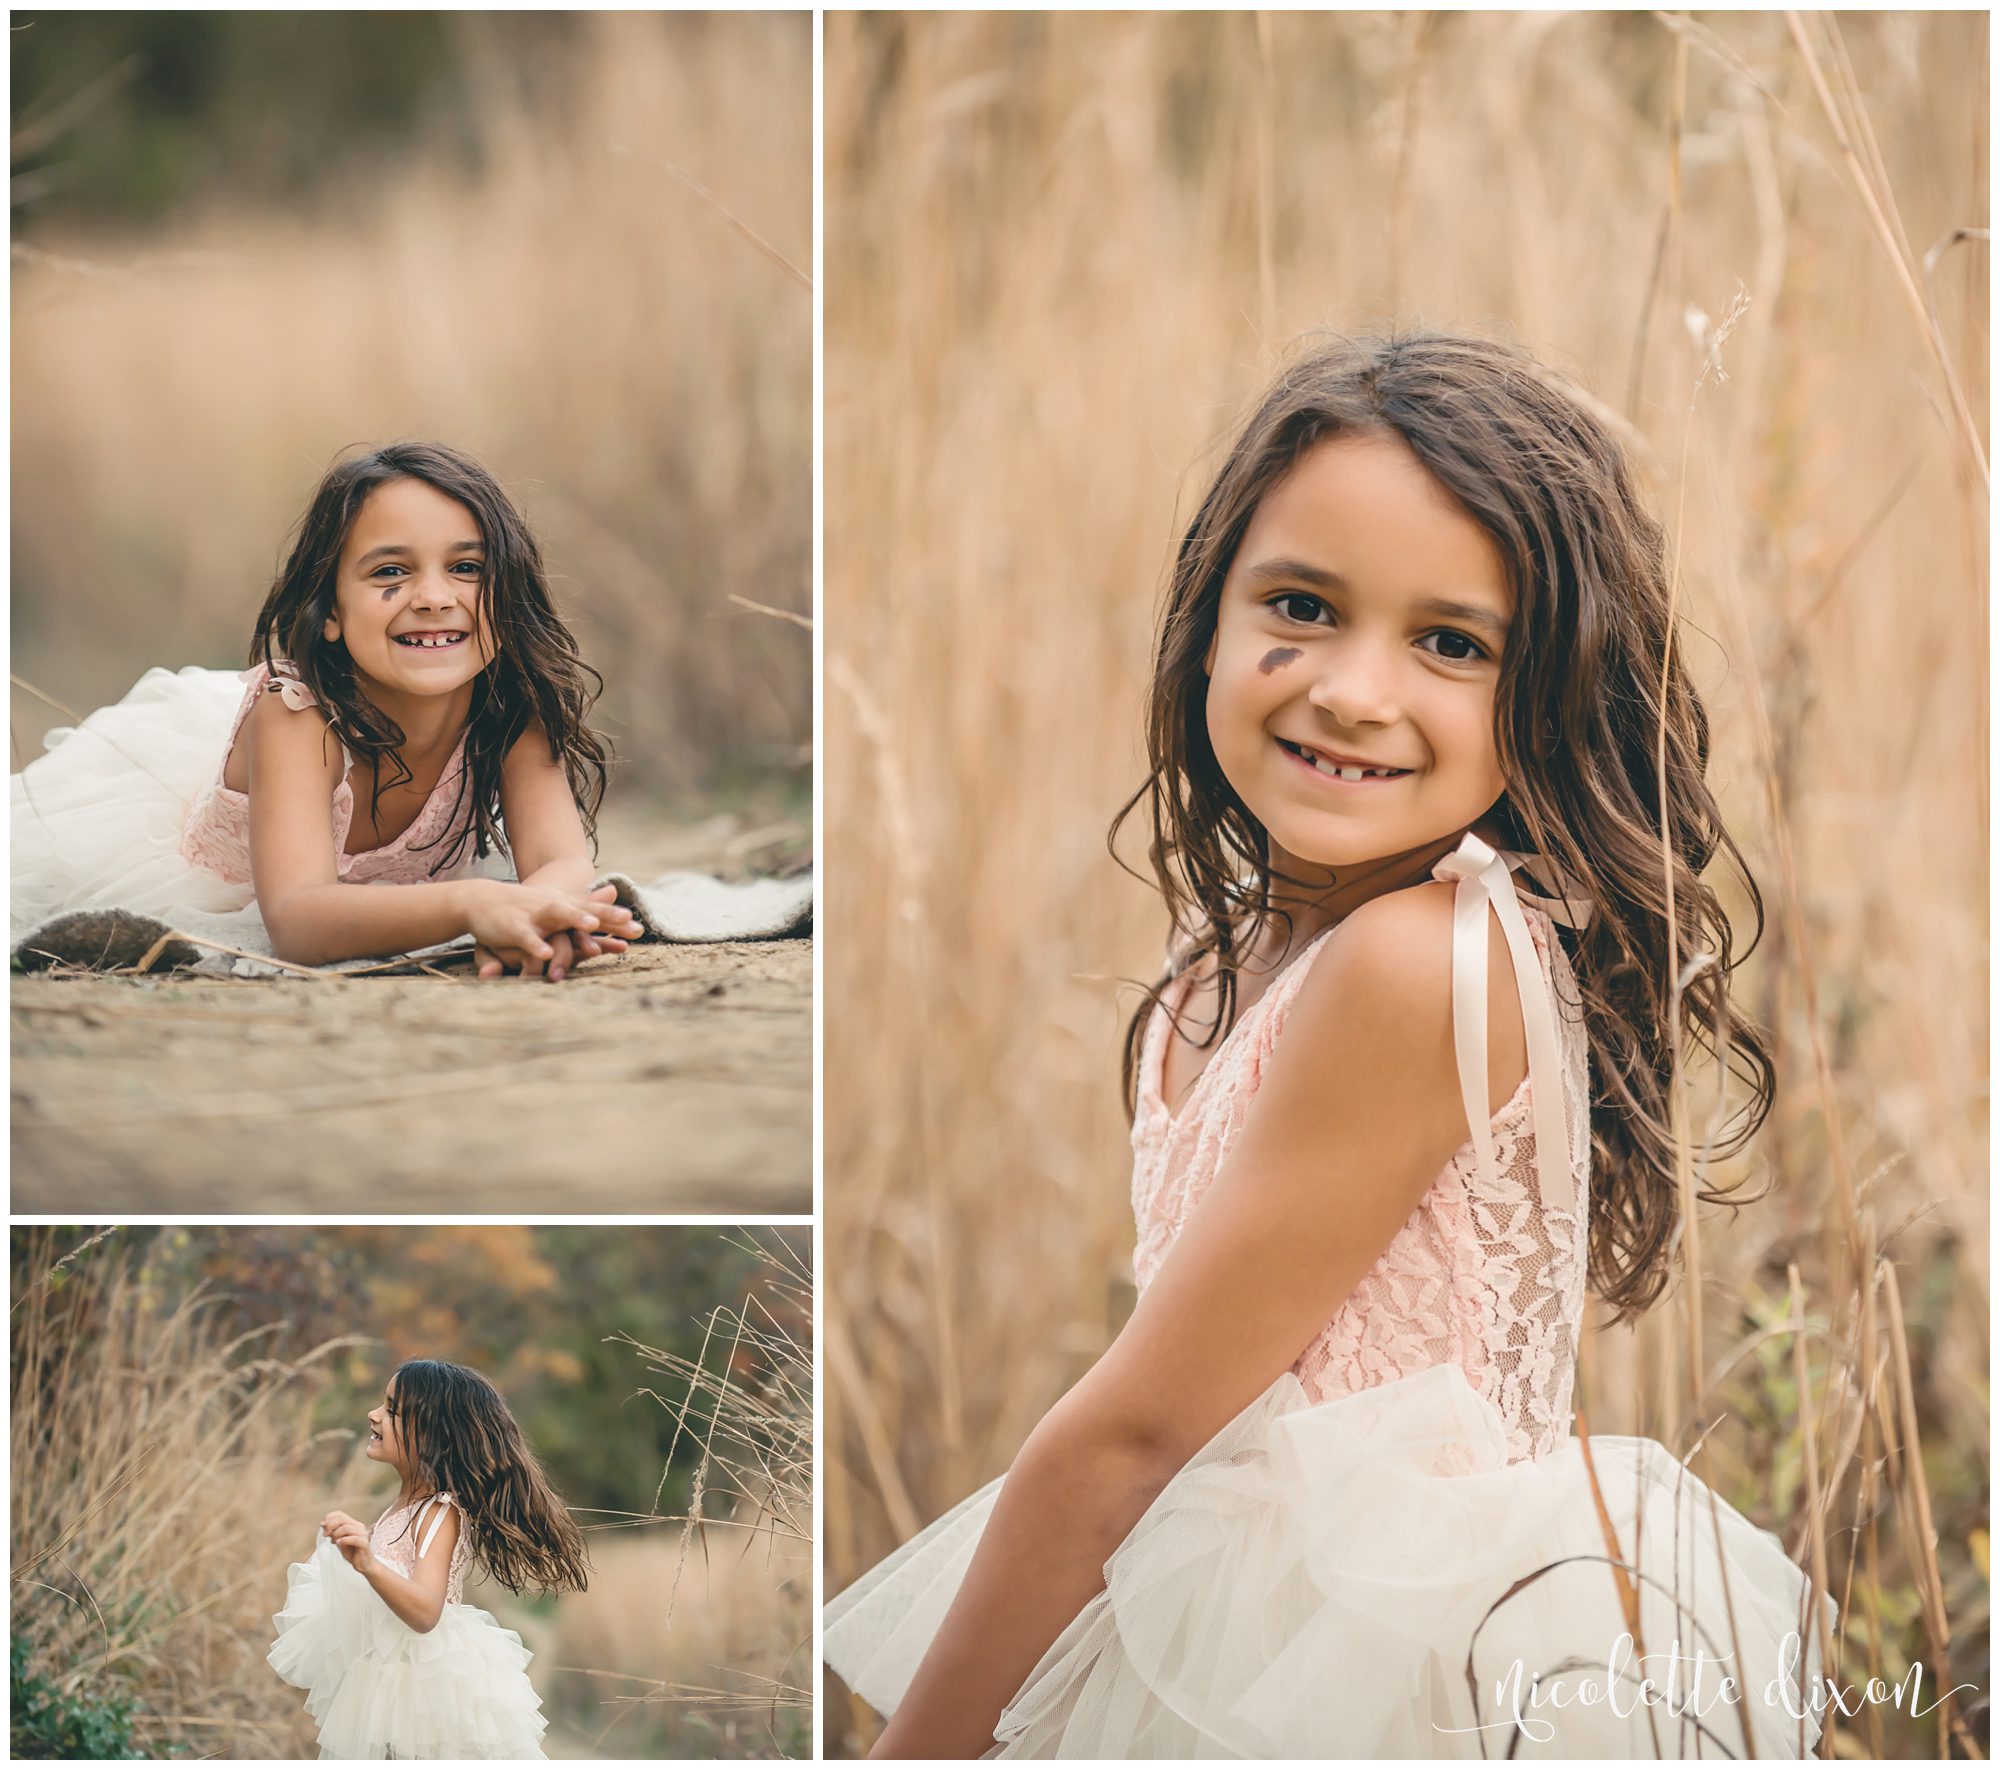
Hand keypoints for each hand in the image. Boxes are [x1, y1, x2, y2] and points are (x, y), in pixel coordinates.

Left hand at [321, 1509, 377, 1575]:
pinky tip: (338, 1543)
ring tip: (333, 1541)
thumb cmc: (352, 1552)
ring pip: (347, 1528)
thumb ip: (334, 1533)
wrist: (363, 1564)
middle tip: (325, 1534)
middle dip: (330, 1525)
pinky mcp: (364, 1543)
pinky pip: (354, 1539)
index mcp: (353, 1524)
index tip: (322, 1525)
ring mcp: (362, 1534)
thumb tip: (324, 1526)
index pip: (340, 1514)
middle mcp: (359, 1526)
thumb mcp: (340, 1541)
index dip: (330, 1517)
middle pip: (342, 1519)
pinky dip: (344, 1540)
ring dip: (336, 1533)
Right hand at [462, 881, 640, 977]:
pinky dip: (536, 945)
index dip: (617, 919)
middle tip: (629, 922)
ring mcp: (534, 916)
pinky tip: (546, 955)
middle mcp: (554, 908)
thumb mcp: (557, 905)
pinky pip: (527, 938)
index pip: (596, 912)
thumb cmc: (524, 907)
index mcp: (565, 906)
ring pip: (557, 915)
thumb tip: (614, 891)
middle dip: (606, 915)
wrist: (480, 899)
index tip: (639, 928)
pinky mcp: (513, 928)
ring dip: (574, 919)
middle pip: (585, 910)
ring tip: (592, 926)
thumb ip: (586, 904)